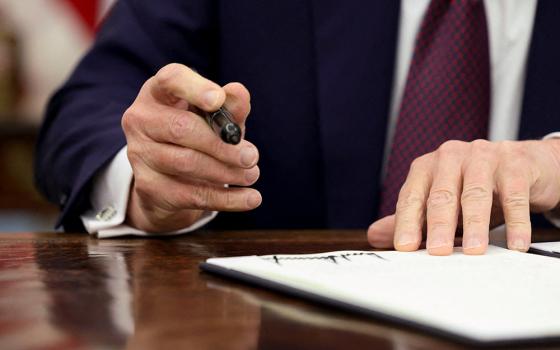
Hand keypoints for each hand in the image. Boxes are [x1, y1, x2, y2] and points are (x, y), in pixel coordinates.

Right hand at [122, 63, 261, 231]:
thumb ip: (230, 105)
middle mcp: (141, 119)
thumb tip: (238, 92)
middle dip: (221, 144)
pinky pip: (190, 195)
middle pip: (181, 129)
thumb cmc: (197, 134)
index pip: (171, 79)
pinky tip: (250, 198)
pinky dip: (225, 198)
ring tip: (252, 174)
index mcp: (159, 92)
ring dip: (226, 172)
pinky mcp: (148, 187)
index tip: (218, 99)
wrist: (171, 178)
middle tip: (252, 156)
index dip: (195, 88)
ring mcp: (139, 153)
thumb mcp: (217, 118)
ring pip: (186, 163)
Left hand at [368, 139, 559, 254]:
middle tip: (438, 251)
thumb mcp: (441, 201)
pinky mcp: (515, 164)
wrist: (523, 163)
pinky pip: (514, 195)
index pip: (412, 196)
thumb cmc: (474, 185)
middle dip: (438, 224)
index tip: (405, 247)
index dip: (407, 222)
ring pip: (475, 193)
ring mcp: (483, 157)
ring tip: (474, 250)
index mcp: (427, 167)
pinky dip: (515, 222)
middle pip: (442, 194)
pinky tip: (515, 243)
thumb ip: (411, 217)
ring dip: (475, 224)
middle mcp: (451, 157)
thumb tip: (374, 235)